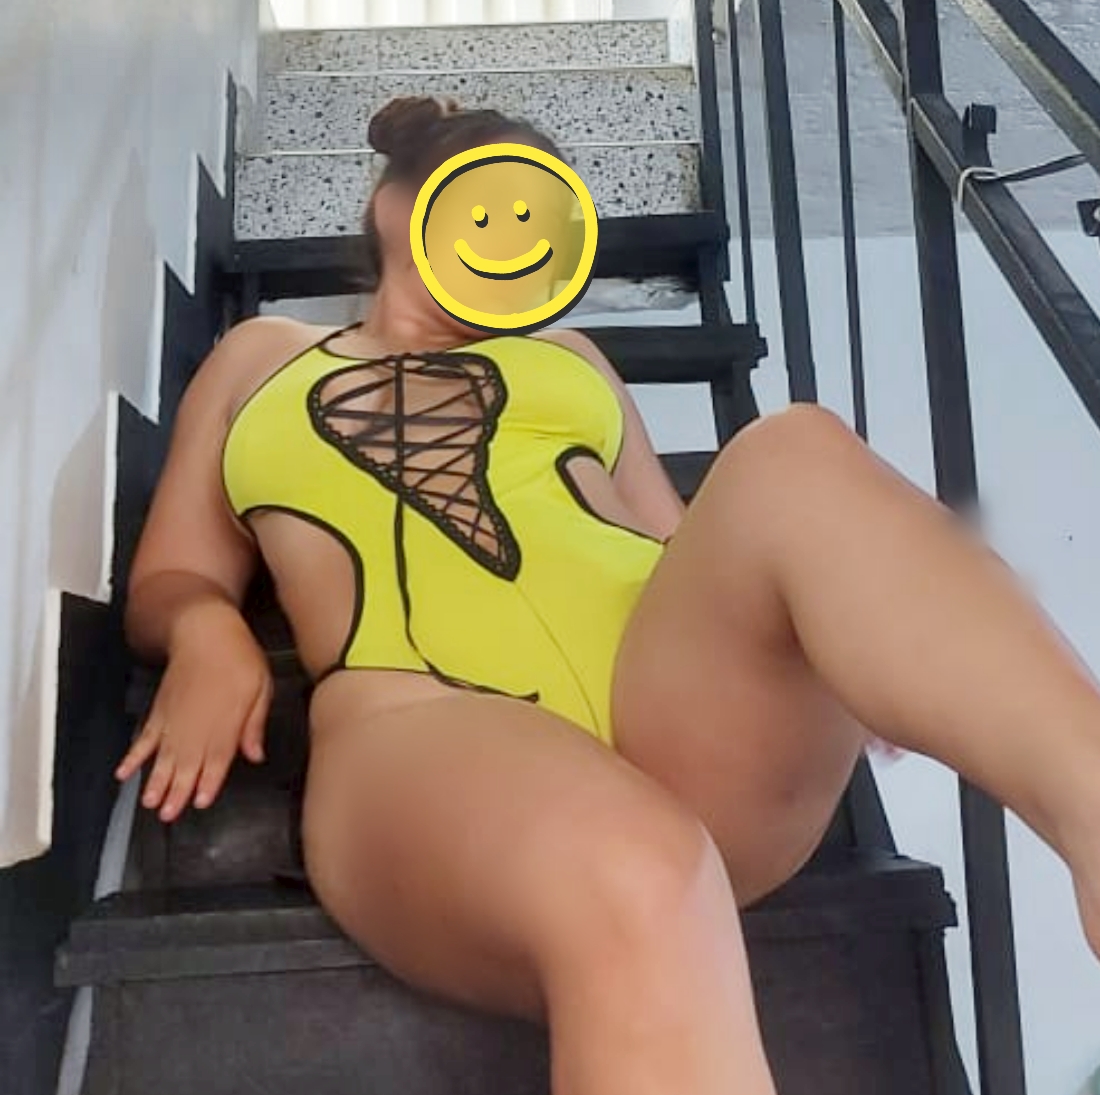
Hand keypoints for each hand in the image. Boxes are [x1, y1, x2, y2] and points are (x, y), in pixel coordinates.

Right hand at [115, 600, 273, 821]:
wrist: (205, 630)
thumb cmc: (239, 657)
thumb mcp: (261, 687)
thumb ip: (255, 724)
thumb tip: (254, 755)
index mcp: (225, 720)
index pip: (217, 758)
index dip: (208, 781)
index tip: (199, 801)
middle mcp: (197, 723)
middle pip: (187, 762)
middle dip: (178, 791)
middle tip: (168, 815)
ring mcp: (174, 717)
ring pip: (164, 755)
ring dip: (156, 780)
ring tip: (148, 803)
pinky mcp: (160, 709)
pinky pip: (144, 737)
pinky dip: (133, 756)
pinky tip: (122, 773)